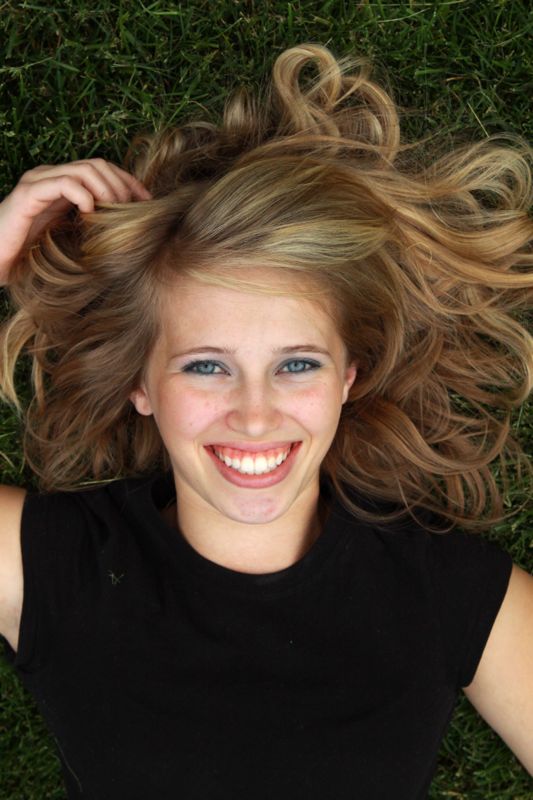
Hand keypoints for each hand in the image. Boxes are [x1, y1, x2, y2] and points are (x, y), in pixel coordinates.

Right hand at [0, 159, 151, 285]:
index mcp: (62, 184)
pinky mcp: (27, 195)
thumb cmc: (30, 255)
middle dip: (121, 184)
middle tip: (131, 209)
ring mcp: (37, 182)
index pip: (102, 169)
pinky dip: (82, 195)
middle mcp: (50, 177)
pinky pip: (62, 183)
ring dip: (106, 189)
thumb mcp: (70, 237)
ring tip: (113, 211)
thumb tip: (125, 231)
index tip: (147, 202)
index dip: (128, 181)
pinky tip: (90, 214)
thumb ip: (91, 226)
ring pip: (83, 169)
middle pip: (97, 164)